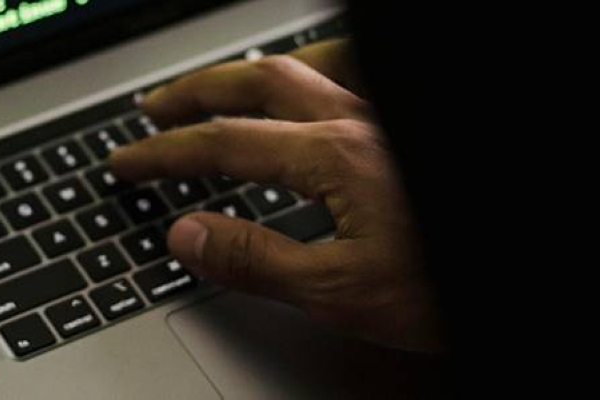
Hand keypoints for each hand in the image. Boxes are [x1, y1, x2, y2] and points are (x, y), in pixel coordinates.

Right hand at [111, 40, 443, 352]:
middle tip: (155, 111)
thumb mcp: (343, 290)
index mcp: (335, 157)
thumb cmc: (444, 284)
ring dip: (247, 75)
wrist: (529, 276)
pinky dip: (309, 74)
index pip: (225, 145)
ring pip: (303, 67)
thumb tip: (187, 235)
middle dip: (195, 95)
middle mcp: (358, 122)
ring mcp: (383, 119)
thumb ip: (259, 260)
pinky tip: (303, 90)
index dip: (166, 153)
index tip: (127, 161)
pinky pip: (348, 76)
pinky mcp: (399, 131)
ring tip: (216, 89)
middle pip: (257, 84)